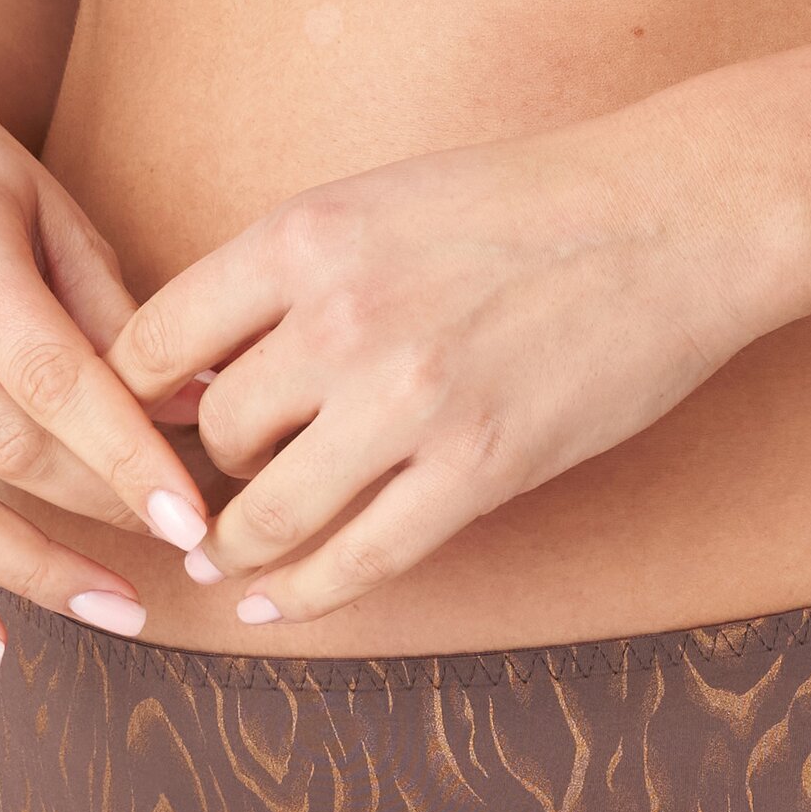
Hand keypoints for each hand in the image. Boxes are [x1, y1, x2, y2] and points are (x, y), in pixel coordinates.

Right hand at [0, 41, 210, 663]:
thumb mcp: (56, 217)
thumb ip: (124, 319)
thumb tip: (208, 413)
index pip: (50, 379)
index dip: (126, 459)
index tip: (193, 522)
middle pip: (0, 447)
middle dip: (102, 514)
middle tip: (185, 557)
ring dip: (30, 574)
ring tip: (118, 612)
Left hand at [105, 121, 787, 623]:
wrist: (673, 217)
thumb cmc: (530, 205)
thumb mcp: (381, 201)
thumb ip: (290, 276)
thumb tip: (201, 370)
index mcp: (305, 236)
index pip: (157, 342)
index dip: (137, 405)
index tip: (153, 435)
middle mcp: (342, 319)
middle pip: (217, 437)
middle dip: (205, 480)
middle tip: (211, 504)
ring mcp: (411, 400)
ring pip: (272, 513)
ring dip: (240, 552)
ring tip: (230, 566)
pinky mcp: (480, 467)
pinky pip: (362, 559)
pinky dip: (303, 597)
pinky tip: (274, 610)